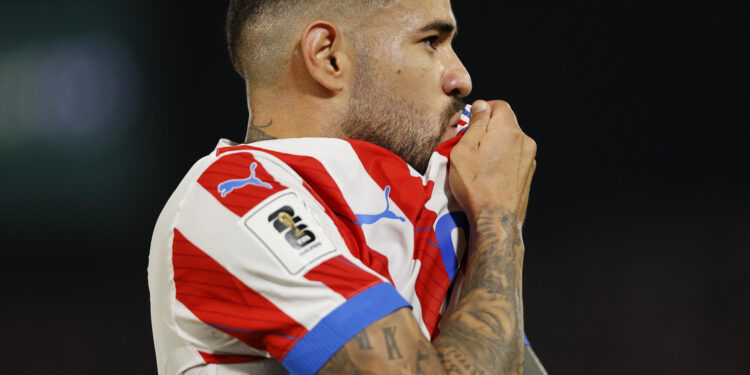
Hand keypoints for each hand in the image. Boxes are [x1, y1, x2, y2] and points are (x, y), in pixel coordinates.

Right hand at [449, 100, 536, 222]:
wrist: (496, 220)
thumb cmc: (476, 186)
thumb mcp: (464, 150)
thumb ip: (475, 123)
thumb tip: (481, 106)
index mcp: (508, 130)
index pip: (498, 105)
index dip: (482, 110)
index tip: (469, 124)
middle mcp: (524, 141)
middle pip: (505, 123)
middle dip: (487, 130)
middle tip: (469, 146)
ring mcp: (529, 158)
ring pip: (509, 141)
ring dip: (495, 146)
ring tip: (478, 164)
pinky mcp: (528, 174)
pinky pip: (514, 157)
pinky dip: (502, 160)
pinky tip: (489, 176)